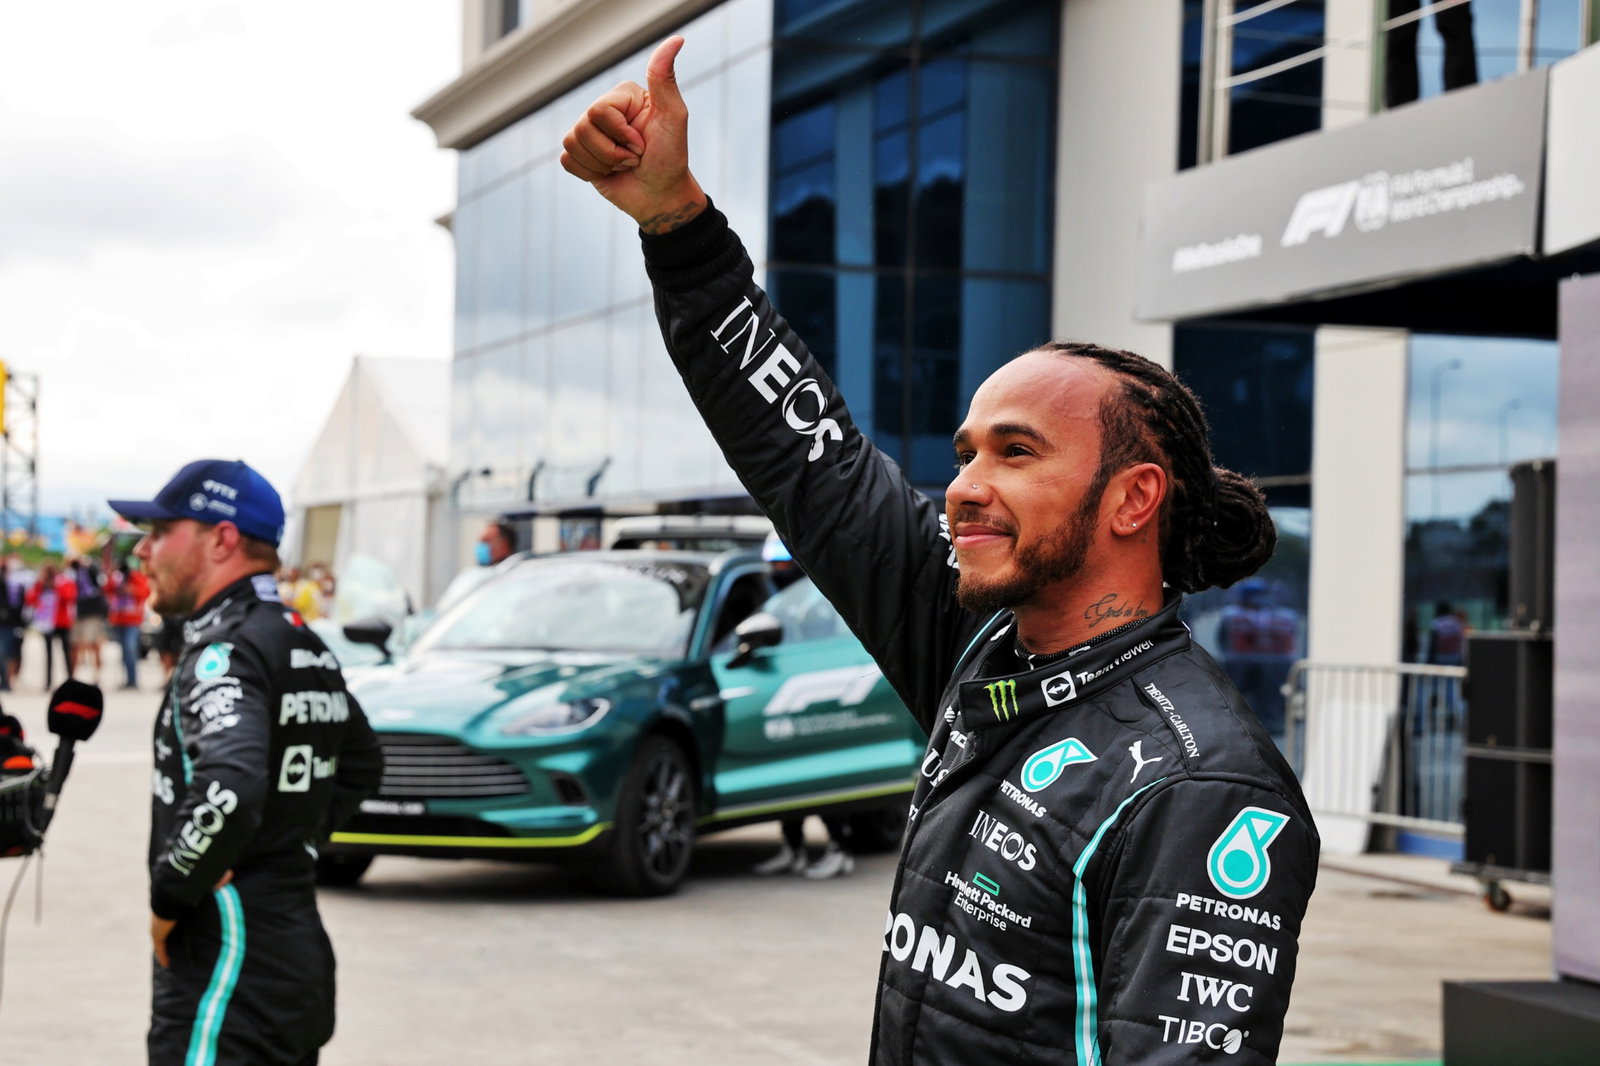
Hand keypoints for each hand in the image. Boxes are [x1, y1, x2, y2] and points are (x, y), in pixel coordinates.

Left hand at [149, 871, 230, 968]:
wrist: (172, 895)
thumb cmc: (188, 889)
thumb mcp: (205, 886)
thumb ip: (217, 881)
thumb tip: (230, 873)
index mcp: (176, 903)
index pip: (178, 913)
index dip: (181, 918)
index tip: (187, 923)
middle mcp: (166, 915)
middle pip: (169, 927)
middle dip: (173, 933)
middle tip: (181, 941)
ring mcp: (160, 925)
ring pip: (164, 938)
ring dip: (168, 946)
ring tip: (175, 955)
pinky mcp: (157, 935)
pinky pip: (160, 948)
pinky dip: (163, 956)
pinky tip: (167, 964)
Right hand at [560, 36, 706, 232]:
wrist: (661, 196)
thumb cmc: (671, 157)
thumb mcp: (674, 117)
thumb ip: (665, 79)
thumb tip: (676, 40)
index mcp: (622, 96)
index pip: (599, 110)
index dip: (620, 134)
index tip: (643, 144)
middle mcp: (603, 110)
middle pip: (583, 127)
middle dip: (612, 153)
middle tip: (635, 157)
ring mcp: (589, 132)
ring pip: (573, 144)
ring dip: (603, 164)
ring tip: (624, 165)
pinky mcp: (580, 154)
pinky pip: (567, 160)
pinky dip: (589, 172)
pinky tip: (609, 173)